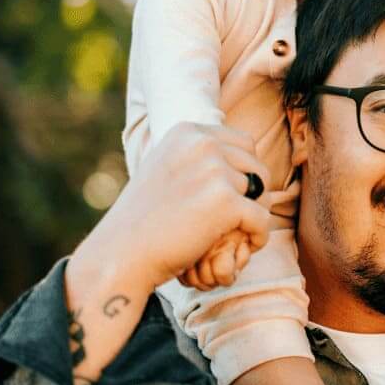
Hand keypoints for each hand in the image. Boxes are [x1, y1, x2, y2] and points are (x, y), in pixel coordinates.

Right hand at [72, 122, 270, 294]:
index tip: (233, 197)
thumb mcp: (165, 169)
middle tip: (240, 219)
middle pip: (256, 165)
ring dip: (253, 215)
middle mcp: (202, 144)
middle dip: (254, 193)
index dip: (244, 172)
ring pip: (261, 192)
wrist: (123, 252)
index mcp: (187, 132)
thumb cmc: (143, 219)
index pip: (243, 143)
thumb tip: (239, 154)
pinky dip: (257, 236)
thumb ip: (197, 157)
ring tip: (235, 234)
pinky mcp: (225, 201)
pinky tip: (245, 246)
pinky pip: (262, 218)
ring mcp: (215, 171)